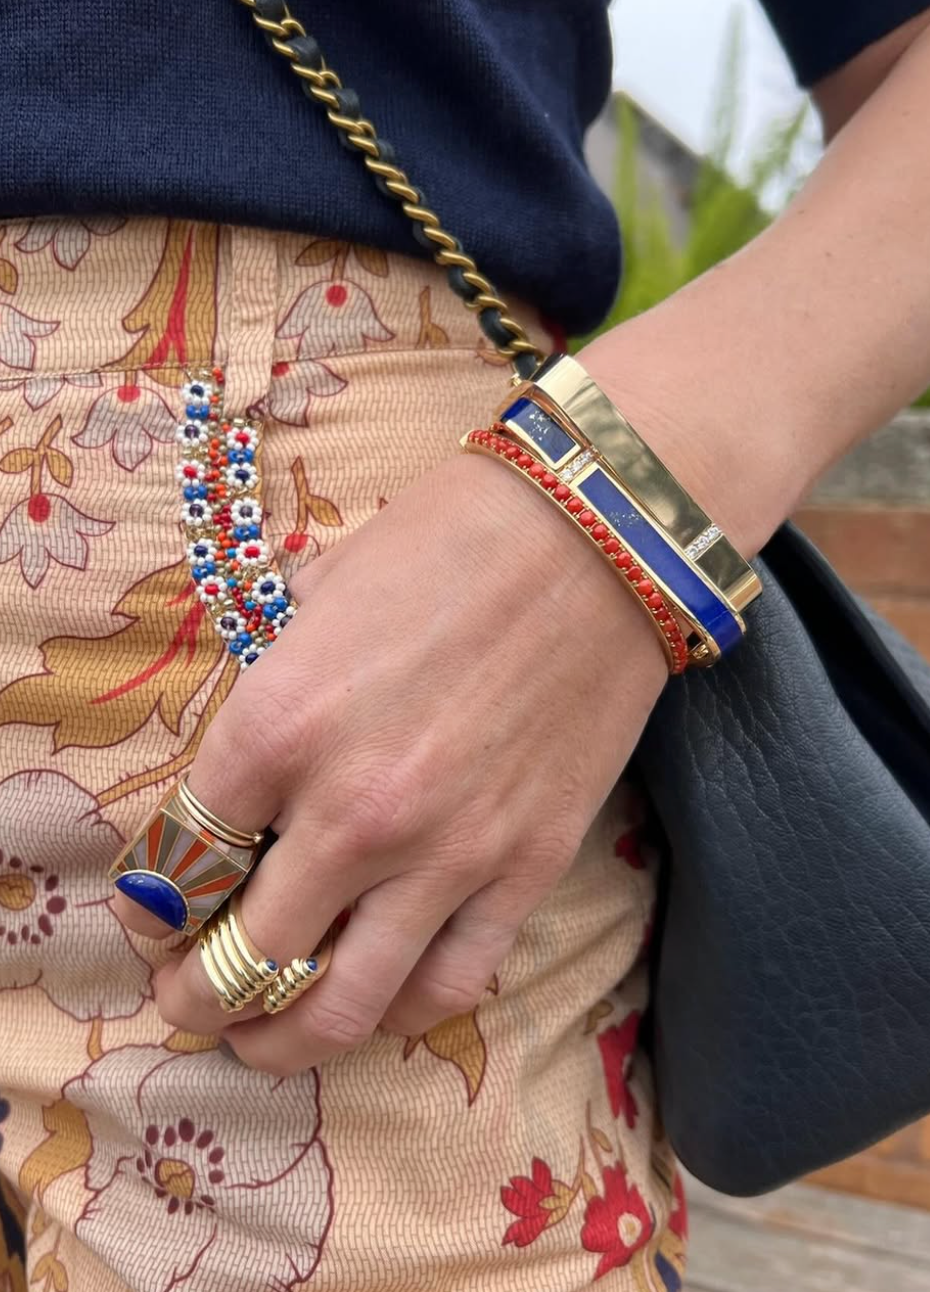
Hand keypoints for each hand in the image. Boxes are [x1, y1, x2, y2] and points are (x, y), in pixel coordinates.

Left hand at [113, 449, 666, 1075]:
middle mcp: (351, 811)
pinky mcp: (526, 870)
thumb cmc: (444, 545)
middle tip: (187, 998)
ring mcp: (446, 854)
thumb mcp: (316, 600)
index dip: (153, 903)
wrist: (595, 540)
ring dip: (284, 1040)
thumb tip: (244, 765)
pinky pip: (450, 986)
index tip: (154, 917)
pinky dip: (399, 1009)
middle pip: (243, 959)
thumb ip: (269, 694)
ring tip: (264, 1038)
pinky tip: (378, 997)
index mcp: (277, 725)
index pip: (180, 859)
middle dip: (195, 995)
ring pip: (343, 1008)